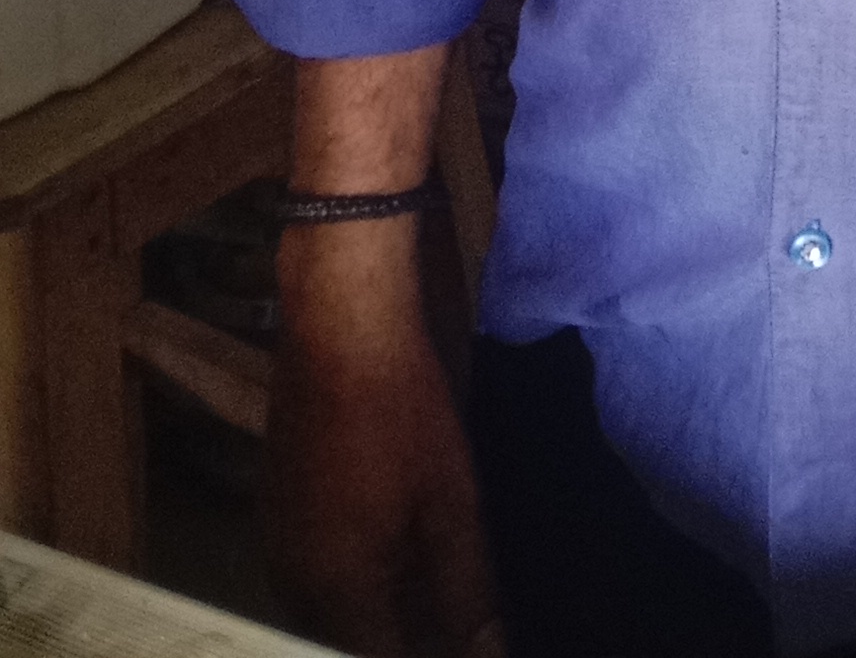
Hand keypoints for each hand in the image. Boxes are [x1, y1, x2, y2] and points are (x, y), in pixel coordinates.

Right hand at [267, 238, 504, 657]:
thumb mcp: (452, 512)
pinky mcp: (278, 504)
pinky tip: (398, 542)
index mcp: (335, 600)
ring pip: (335, 610)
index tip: (468, 637)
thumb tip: (489, 657)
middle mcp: (293, 586)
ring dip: (381, 610)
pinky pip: (318, 568)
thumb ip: (467, 603)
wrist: (340, 319)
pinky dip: (359, 573)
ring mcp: (279, 543)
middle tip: (461, 618)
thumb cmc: (403, 415)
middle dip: (405, 638)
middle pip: (353, 644)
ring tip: (436, 585)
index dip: (435, 654)